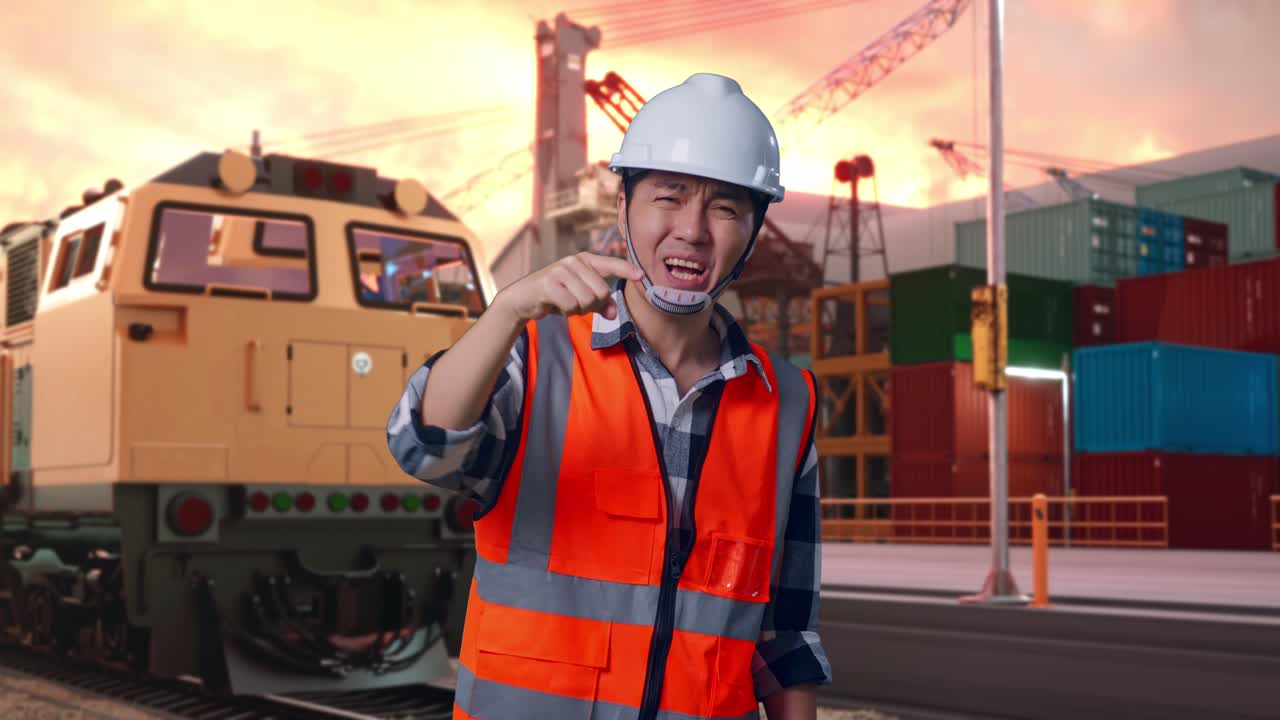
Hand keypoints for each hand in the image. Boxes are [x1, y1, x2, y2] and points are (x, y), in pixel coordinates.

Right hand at [495, 251, 643, 321]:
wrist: (523, 298)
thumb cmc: (555, 296)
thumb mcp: (580, 298)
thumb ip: (599, 304)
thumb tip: (613, 314)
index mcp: (585, 260)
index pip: (611, 264)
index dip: (626, 271)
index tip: (641, 276)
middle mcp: (574, 261)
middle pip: (601, 291)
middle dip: (593, 305)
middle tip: (577, 304)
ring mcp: (560, 270)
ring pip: (587, 300)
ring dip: (578, 309)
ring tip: (565, 304)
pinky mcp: (549, 283)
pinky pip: (571, 305)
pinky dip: (567, 312)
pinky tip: (557, 307)